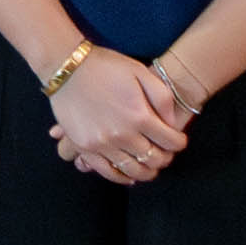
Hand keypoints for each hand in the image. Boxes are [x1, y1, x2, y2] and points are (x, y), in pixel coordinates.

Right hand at [50, 47, 193, 184]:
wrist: (67, 68)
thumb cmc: (106, 67)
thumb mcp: (141, 72)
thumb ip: (162, 97)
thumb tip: (171, 124)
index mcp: (140, 116)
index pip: (170, 141)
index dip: (179, 143)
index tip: (178, 141)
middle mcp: (122, 134)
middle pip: (153, 159)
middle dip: (165, 158)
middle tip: (166, 154)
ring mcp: (102, 144)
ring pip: (133, 170)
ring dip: (147, 172)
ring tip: (151, 168)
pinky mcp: (85, 147)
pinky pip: (107, 171)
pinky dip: (121, 177)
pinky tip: (129, 176)